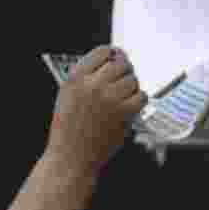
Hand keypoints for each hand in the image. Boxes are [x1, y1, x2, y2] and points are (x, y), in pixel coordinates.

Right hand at [45, 46, 147, 178]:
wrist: (71, 157)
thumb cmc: (69, 129)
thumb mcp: (68, 95)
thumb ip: (87, 78)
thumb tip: (113, 62)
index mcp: (76, 77)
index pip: (103, 52)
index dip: (114, 54)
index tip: (118, 58)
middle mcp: (92, 84)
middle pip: (121, 64)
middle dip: (126, 70)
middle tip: (127, 78)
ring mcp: (108, 98)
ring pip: (132, 80)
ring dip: (133, 87)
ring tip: (126, 96)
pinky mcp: (122, 113)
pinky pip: (140, 97)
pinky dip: (139, 100)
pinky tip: (133, 106)